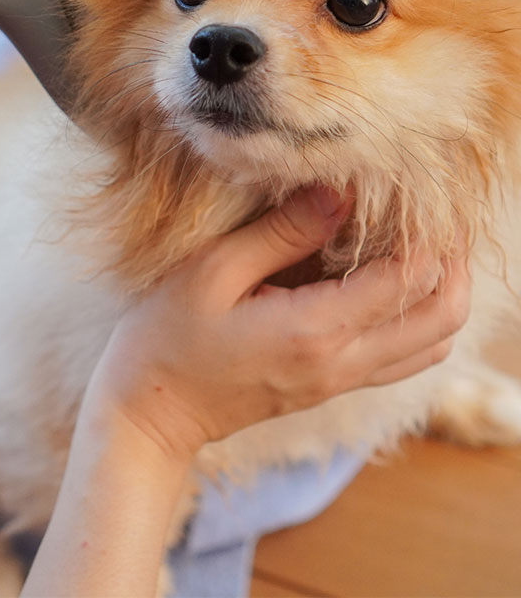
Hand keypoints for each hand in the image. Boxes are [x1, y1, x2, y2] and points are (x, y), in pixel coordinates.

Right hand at [91, 186, 471, 459]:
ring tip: (414, 245)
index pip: (406, 277)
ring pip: (434, 343)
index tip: (407, 191)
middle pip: (442, 315)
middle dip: (450, 261)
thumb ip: (281, 233)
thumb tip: (340, 192)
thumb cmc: (169, 335)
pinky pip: (404, 357)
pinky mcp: (333, 385)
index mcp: (314, 330)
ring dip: (439, 292)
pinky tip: (385, 284)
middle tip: (427, 216)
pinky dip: (416, 318)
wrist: (152, 410)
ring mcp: (341, 380)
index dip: (422, 231)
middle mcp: (342, 362)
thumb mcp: (213, 270)